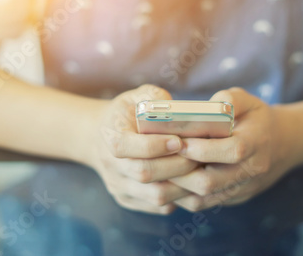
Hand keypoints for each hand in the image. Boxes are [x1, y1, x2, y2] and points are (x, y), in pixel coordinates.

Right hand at [94, 84, 198, 214]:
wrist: (100, 137)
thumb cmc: (127, 113)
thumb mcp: (136, 96)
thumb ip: (154, 97)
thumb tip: (176, 109)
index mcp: (109, 136)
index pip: (125, 146)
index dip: (154, 146)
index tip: (179, 140)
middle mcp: (111, 165)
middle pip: (144, 173)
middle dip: (177, 165)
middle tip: (201, 156)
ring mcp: (119, 186)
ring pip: (155, 195)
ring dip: (183, 185)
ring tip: (201, 171)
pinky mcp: (129, 200)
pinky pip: (158, 206)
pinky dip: (179, 197)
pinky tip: (193, 183)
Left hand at [170, 87, 298, 211]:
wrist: (282, 145)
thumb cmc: (257, 118)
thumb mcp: (248, 100)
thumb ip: (227, 99)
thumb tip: (200, 109)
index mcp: (257, 142)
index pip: (232, 151)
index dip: (203, 149)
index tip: (180, 142)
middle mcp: (251, 170)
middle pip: (212, 182)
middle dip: (181, 172)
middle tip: (161, 158)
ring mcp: (241, 189)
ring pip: (203, 198)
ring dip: (176, 187)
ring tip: (158, 171)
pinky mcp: (232, 198)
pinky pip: (202, 204)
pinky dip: (181, 195)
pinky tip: (168, 181)